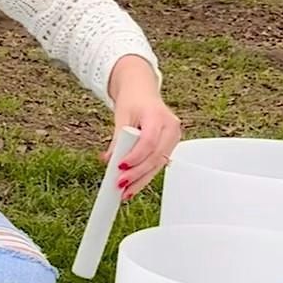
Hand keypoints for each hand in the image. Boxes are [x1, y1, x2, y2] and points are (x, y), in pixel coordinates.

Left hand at [103, 55, 181, 199]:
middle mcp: (170, 127)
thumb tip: (109, 160)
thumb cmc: (133, 100)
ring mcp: (173, 137)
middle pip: (155, 156)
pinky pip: (158, 164)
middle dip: (137, 174)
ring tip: (125, 192)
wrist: (142, 90)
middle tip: (120, 185)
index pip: (149, 142)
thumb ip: (117, 139)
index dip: (135, 157)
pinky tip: (134, 186)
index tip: (120, 167)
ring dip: (141, 180)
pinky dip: (145, 175)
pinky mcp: (170, 145)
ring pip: (158, 164)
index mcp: (158, 116)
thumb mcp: (121, 116)